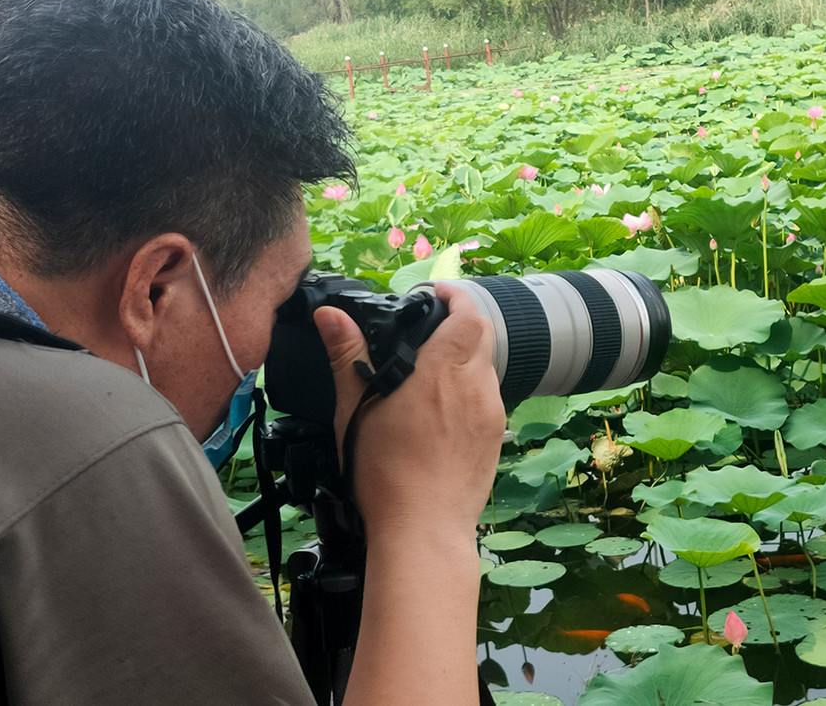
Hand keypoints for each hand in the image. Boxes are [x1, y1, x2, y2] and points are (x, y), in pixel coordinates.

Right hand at [313, 283, 505, 539]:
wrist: (422, 531)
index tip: (436, 294)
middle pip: (483, 335)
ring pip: (486, 368)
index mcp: (442, 371)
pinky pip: (488, 400)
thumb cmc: (384, 474)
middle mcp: (475, 387)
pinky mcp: (495, 439)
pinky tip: (443, 411)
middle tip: (430, 329)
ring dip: (466, 358)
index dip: (456, 295)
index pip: (468, 313)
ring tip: (431, 373)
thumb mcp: (355, 409)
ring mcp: (490, 415)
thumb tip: (330, 316)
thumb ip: (346, 357)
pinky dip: (470, 390)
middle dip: (461, 323)